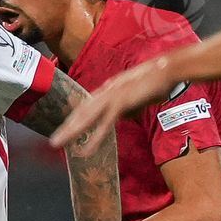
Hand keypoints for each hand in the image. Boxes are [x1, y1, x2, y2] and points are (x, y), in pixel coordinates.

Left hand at [51, 59, 176, 149]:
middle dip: (66, 127)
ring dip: (70, 132)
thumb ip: (127, 107)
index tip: (64, 129)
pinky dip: (94, 138)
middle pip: (81, 112)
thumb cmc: (155, 82)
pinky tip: (86, 150)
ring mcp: (112, 97)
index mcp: (108, 89)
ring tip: (57, 143)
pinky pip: (105, 125)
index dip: (74, 118)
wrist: (167, 69)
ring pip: (86, 117)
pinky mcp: (121, 103)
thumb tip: (123, 117)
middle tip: (53, 141)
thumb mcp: (136, 97)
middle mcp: (106, 92)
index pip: (87, 106)